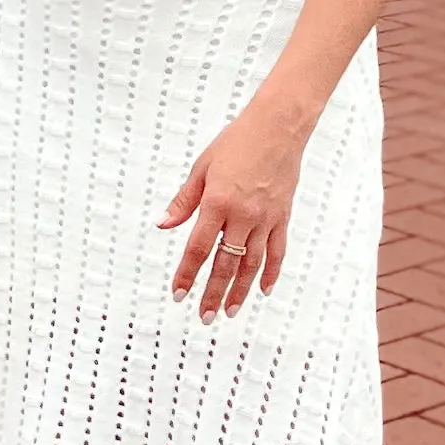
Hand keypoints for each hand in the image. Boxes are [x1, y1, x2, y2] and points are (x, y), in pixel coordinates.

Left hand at [160, 91, 309, 319]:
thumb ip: (184, 201)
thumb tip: (163, 225)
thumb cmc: (237, 141)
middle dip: (212, 293)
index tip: (178, 294)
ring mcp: (265, 219)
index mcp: (217, 203)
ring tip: (229, 311)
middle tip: (205, 317)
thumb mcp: (203, 168)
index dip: (187, 274)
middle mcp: (242, 216)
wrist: (278, 127)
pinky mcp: (282, 217)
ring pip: (252, 264)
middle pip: (225, 264)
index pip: (198, 248)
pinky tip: (264, 290)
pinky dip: (270, 273)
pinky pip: (277, 251)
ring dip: (240, 291)